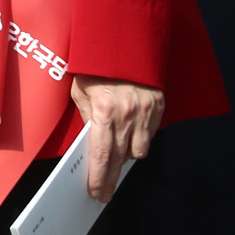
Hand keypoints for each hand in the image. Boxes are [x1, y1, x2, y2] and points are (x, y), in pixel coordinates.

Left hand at [72, 75, 164, 201]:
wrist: (124, 43)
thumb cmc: (95, 65)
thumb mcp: (79, 89)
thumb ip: (86, 116)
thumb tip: (90, 139)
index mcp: (103, 109)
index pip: (101, 152)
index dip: (98, 175)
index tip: (95, 191)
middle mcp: (127, 114)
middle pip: (119, 158)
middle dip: (110, 178)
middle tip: (104, 192)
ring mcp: (145, 112)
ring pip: (138, 151)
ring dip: (126, 155)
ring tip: (115, 154)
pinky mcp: (158, 108)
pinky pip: (149, 136)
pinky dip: (139, 140)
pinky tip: (128, 137)